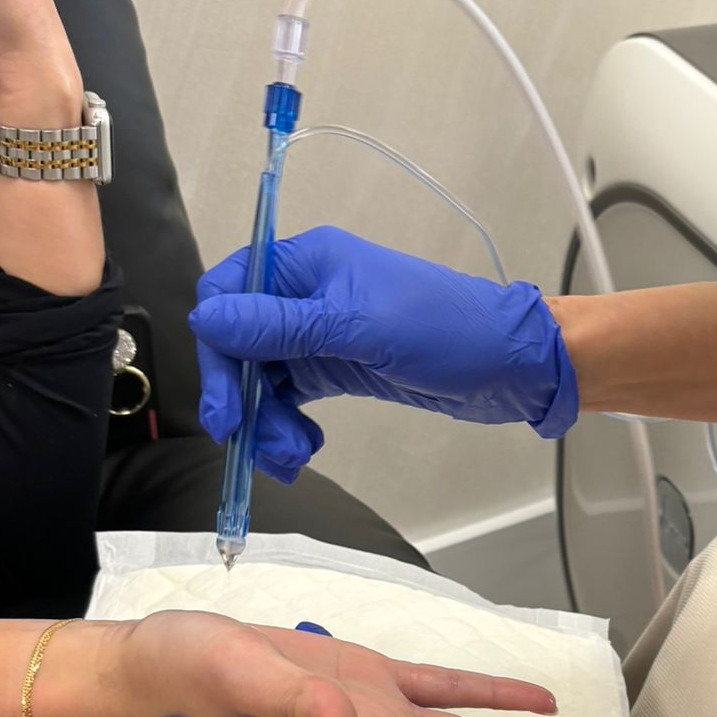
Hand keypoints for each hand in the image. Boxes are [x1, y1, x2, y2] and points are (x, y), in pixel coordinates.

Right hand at [191, 228, 577, 481]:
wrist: (509, 365)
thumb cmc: (447, 331)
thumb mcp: (359, 329)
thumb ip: (280, 327)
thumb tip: (207, 320)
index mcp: (308, 263)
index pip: (229, 291)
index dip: (218, 345)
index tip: (225, 399)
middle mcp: (307, 293)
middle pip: (239, 342)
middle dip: (239, 395)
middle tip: (246, 438)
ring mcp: (320, 333)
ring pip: (261, 378)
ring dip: (264, 421)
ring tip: (292, 454)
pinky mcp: (336, 368)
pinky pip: (288, 398)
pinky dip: (286, 426)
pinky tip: (301, 448)